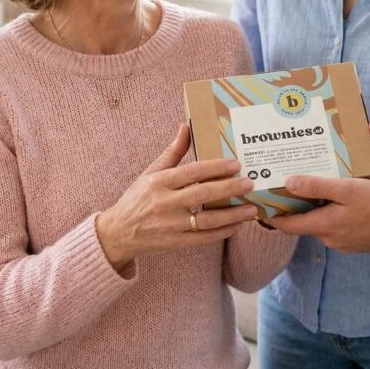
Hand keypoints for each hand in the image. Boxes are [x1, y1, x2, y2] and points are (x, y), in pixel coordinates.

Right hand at [96, 124, 257, 270]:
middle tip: (249, 183)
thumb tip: (186, 126)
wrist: (117, 233)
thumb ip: (172, 152)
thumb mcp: (150, 172)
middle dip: (229, 188)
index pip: (191, 172)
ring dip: (232, 215)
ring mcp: (170, 225)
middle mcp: (165, 203)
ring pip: (207, 220)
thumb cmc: (137, 198)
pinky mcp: (175, 242)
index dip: (215, 167)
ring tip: (251, 210)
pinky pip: (203, 239)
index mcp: (159, 182)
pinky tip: (237, 226)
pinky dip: (221, 233)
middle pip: (202, 194)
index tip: (235, 164)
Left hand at [267, 175, 369, 252]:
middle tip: (286, 186)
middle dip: (294, 207)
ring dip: (314, 209)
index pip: (287, 225)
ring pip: (320, 223)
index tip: (261, 204)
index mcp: (323, 225)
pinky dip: (329, 214)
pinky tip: (336, 199)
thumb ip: (317, 187)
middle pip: (303, 222)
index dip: (272, 215)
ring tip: (312, 186)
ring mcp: (341, 242)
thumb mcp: (346, 189)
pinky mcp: (353, 241)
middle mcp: (329, 238)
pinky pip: (334, 226)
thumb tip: (288, 183)